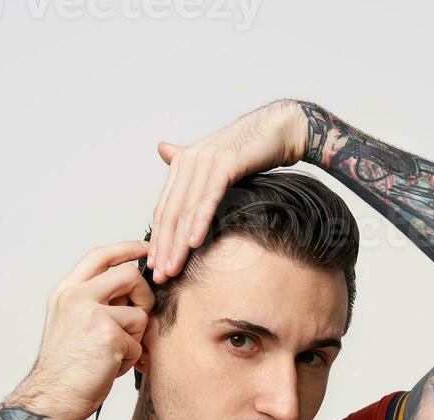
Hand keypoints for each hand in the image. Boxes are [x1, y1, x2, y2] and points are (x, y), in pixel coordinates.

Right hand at [6, 241, 154, 419]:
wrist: (51, 396)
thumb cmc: (65, 367)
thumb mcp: (70, 322)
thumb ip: (94, 301)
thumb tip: (131, 288)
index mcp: (66, 292)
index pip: (99, 256)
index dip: (126, 249)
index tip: (145, 251)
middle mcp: (76, 298)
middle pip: (128, 275)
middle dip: (143, 295)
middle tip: (139, 315)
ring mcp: (92, 315)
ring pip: (139, 315)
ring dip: (134, 338)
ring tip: (113, 354)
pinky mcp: (109, 337)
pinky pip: (138, 343)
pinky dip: (130, 359)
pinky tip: (110, 367)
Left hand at [146, 99, 307, 284]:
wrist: (279, 129)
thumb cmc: (251, 151)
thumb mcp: (216, 161)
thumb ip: (189, 165)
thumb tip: (162, 149)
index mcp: (183, 163)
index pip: (165, 209)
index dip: (158, 239)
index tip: (154, 267)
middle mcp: (189, 161)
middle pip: (170, 213)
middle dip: (163, 247)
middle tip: (159, 275)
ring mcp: (205, 160)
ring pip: (186, 210)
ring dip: (177, 243)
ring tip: (172, 268)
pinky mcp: (224, 162)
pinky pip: (208, 198)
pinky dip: (199, 221)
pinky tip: (193, 243)